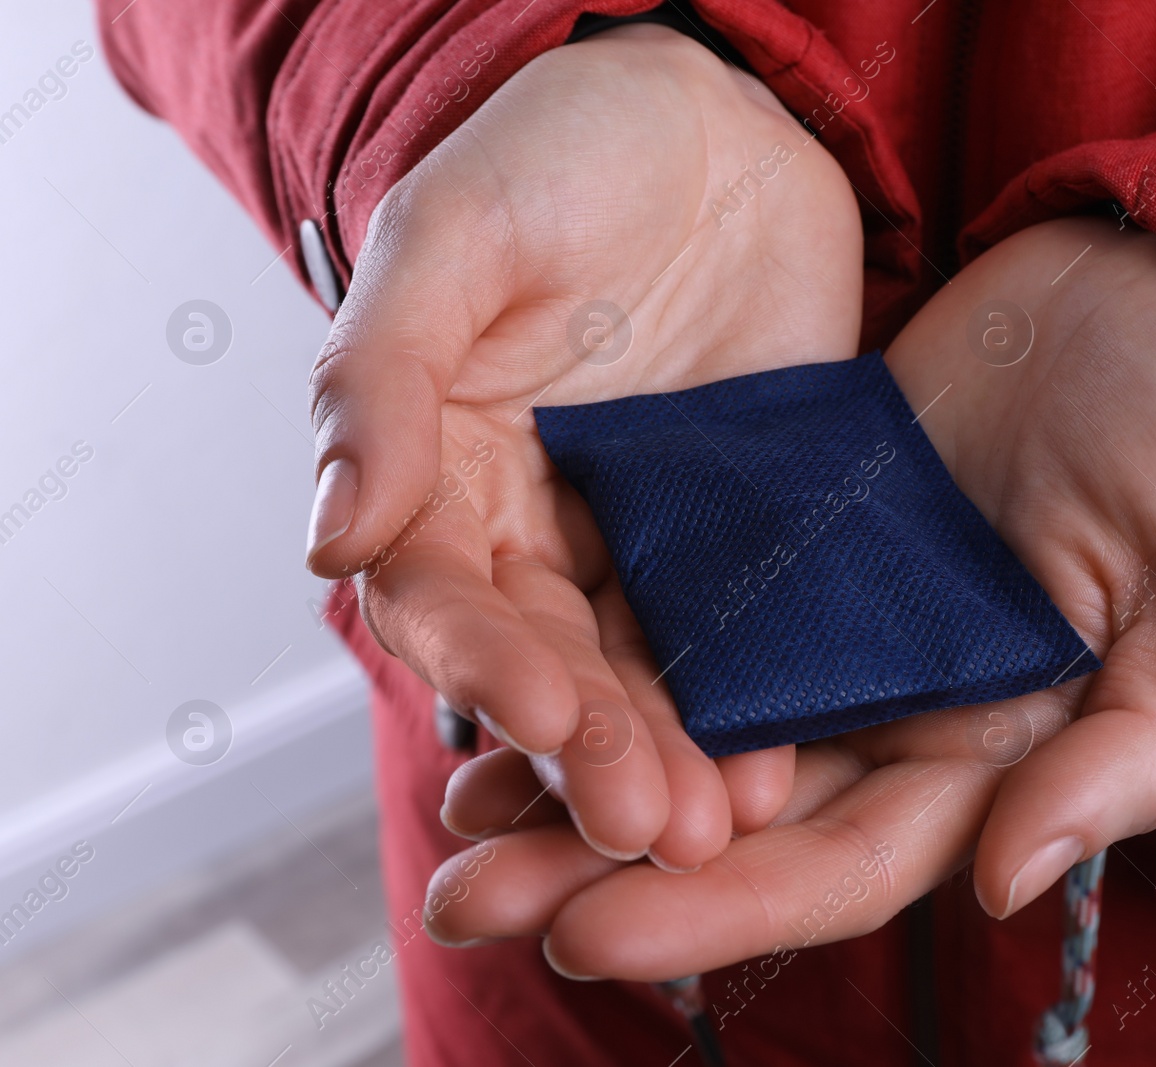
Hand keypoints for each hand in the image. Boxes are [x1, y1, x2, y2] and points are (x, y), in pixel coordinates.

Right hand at [305, 24, 860, 866]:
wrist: (725, 119)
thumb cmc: (567, 149)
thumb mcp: (454, 235)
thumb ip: (381, 377)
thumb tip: (327, 535)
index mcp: (442, 464)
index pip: (443, 591)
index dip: (484, 660)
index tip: (540, 718)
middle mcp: (534, 520)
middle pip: (547, 658)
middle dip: (590, 745)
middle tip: (645, 824)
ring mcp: (642, 533)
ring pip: (643, 668)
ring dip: (670, 753)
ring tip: (713, 828)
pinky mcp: (740, 531)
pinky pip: (742, 628)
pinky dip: (755, 698)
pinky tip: (779, 762)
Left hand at [422, 215, 1155, 974]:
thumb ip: (1130, 751)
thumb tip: (1005, 886)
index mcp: (994, 752)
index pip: (840, 860)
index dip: (720, 911)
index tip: (590, 934)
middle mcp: (900, 705)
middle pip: (734, 817)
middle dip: (600, 864)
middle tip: (465, 897)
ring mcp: (838, 618)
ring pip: (686, 721)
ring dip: (572, 768)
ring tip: (454, 807)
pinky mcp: (792, 528)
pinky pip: (682, 601)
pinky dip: (599, 644)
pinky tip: (505, 662)